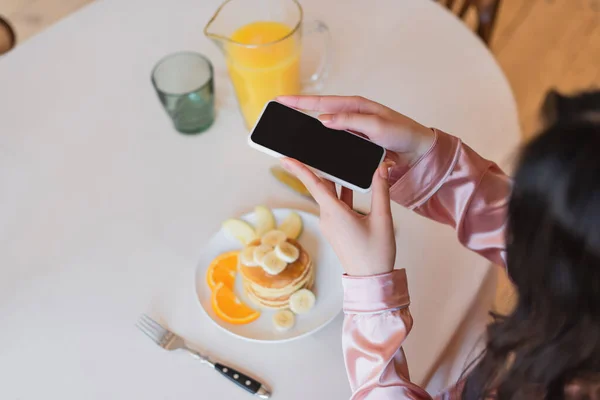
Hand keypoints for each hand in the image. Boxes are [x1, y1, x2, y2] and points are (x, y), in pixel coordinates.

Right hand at [277, 95, 434, 165]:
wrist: (417, 150)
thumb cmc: (402, 133)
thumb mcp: (377, 126)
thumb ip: (351, 121)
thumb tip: (324, 120)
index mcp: (355, 106)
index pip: (321, 102)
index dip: (299, 101)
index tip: (280, 100)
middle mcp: (350, 116)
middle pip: (317, 114)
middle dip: (297, 113)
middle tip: (278, 115)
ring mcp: (351, 130)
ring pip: (323, 130)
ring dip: (308, 131)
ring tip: (289, 133)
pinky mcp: (354, 143)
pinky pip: (333, 143)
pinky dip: (322, 145)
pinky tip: (313, 151)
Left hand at [280, 158, 395, 276]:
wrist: (372, 280)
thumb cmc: (376, 253)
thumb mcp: (382, 218)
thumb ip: (381, 190)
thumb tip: (381, 168)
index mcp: (335, 214)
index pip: (314, 185)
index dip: (299, 169)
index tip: (285, 158)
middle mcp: (328, 218)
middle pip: (321, 187)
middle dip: (320, 169)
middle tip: (318, 150)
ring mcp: (331, 224)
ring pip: (329, 196)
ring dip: (335, 181)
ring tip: (340, 163)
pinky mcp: (336, 229)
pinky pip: (335, 206)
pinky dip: (342, 194)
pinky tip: (352, 185)